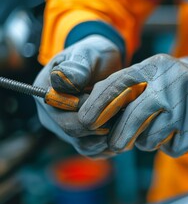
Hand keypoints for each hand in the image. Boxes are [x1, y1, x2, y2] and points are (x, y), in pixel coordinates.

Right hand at [33, 35, 120, 156]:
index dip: (88, 110)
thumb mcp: (87, 53)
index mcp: (45, 93)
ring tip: (125, 120)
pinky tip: (124, 131)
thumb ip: (78, 66)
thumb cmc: (94, 55)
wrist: (104, 65)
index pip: (62, 113)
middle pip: (73, 133)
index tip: (110, 100)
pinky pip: (94, 150)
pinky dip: (110, 144)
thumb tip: (63, 80)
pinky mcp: (81, 138)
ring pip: (85, 146)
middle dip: (101, 124)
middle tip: (123, 112)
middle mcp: (51, 116)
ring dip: (108, 137)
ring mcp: (66, 130)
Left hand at [79, 54, 187, 156]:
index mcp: (153, 67)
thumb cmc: (168, 84)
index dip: (98, 106)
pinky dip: (171, 145)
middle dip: (120, 135)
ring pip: (153, 138)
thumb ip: (119, 89)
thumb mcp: (145, 76)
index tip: (86, 122)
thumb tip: (88, 114)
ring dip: (149, 140)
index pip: (118, 85)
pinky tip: (178, 131)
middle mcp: (172, 80)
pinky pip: (174, 148)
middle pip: (135, 117)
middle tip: (116, 144)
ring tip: (159, 127)